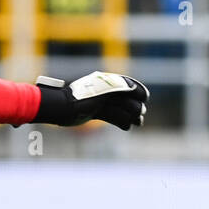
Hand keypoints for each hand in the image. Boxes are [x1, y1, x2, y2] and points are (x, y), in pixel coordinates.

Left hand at [34, 72, 148, 129]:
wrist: (63, 108)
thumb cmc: (83, 97)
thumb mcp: (104, 90)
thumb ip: (121, 88)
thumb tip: (139, 93)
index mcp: (107, 82)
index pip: (127, 85)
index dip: (138, 90)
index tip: (145, 98)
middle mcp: (105, 91)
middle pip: (126, 98)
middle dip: (135, 106)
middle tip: (140, 115)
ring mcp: (100, 102)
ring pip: (120, 109)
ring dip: (131, 115)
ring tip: (138, 122)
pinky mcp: (95, 113)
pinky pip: (111, 117)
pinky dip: (120, 121)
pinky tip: (127, 127)